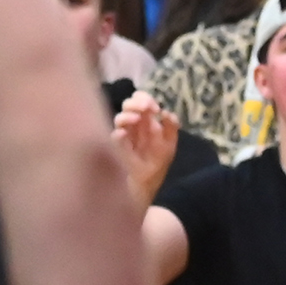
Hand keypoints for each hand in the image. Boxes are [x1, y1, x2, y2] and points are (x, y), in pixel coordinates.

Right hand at [112, 93, 180, 207]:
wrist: (146, 185)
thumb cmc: (156, 164)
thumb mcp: (169, 145)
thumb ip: (171, 128)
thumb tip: (166, 112)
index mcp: (145, 122)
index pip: (141, 102)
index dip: (145, 99)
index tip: (154, 106)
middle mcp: (132, 125)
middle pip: (129, 105)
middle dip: (137, 103)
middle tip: (146, 108)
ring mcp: (123, 135)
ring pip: (119, 118)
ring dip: (128, 115)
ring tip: (136, 119)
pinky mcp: (115, 148)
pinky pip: (114, 136)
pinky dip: (118, 132)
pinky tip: (124, 133)